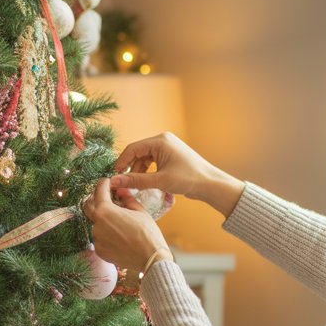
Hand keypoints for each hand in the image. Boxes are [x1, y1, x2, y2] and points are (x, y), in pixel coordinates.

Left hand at [83, 177, 171, 272]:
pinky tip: (119, 236)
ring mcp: (96, 239)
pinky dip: (106, 234)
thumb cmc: (148, 234)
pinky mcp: (99, 251)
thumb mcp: (140, 211)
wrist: (150, 259)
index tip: (107, 181)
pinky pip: (99, 238)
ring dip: (103, 220)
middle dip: (96, 200)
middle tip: (106, 198)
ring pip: (96, 224)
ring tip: (118, 221)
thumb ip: (127, 199)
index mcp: (106, 211)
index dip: (103, 184)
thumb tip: (121, 191)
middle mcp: (97, 225)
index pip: (99, 191)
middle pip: (88, 206)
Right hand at [111, 132, 243, 217]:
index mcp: (160, 141)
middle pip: (138, 152)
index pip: (133, 148)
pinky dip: (147, 170)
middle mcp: (163, 140)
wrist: (210, 184)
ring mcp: (167, 147)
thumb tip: (114, 181)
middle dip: (130, 167)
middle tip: (122, 182)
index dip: (121, 162)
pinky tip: (145, 182)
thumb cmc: (188, 179)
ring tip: (134, 185)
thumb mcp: (159, 181)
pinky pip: (153, 161)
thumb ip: (135, 180)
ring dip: (138, 170)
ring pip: (145, 157)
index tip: (114, 176)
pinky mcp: (170, 155)